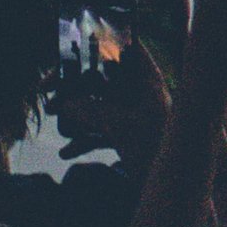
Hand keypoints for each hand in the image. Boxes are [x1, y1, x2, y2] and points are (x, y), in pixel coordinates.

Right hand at [60, 30, 169, 171]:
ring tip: (49, 113)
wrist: (179, 182)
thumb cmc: (160, 147)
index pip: (121, 47)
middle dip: (74, 82)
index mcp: (146, 78)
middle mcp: (139, 91)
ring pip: (98, 103)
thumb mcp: (123, 128)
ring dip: (74, 110)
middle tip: (46, 89)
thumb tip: (66, 102)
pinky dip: (84, 139)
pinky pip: (101, 130)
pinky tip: (66, 153)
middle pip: (102, 76)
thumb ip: (93, 111)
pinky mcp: (129, 135)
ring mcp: (133, 113)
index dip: (95, 45)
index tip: (67, 53)